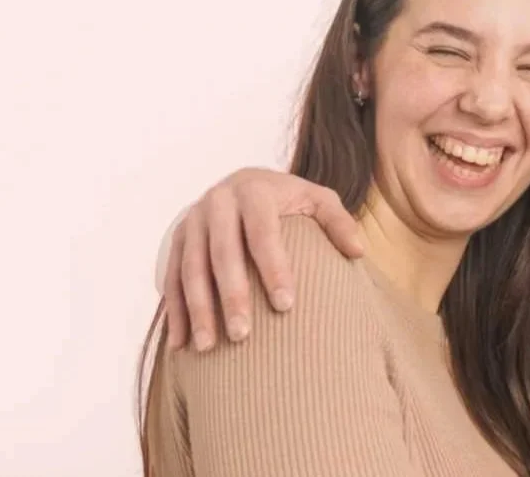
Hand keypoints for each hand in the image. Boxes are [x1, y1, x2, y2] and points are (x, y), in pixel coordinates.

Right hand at [163, 167, 361, 350]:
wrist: (244, 183)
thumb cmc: (288, 199)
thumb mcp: (318, 199)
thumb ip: (339, 221)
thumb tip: (358, 252)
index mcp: (253, 191)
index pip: (262, 233)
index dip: (273, 268)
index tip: (286, 306)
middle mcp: (217, 202)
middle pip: (221, 253)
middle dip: (231, 295)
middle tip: (243, 335)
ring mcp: (192, 221)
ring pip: (190, 269)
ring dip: (198, 309)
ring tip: (208, 346)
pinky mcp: (176, 240)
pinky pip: (171, 278)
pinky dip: (175, 311)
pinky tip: (180, 344)